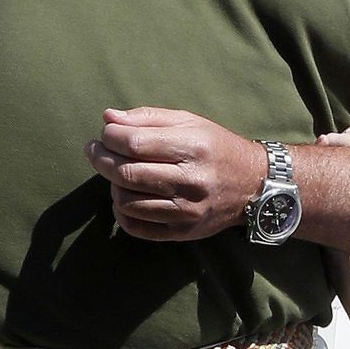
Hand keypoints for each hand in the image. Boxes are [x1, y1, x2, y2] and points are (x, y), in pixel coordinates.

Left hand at [85, 108, 265, 240]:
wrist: (254, 185)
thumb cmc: (216, 148)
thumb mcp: (189, 122)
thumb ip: (147, 117)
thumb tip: (108, 118)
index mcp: (193, 147)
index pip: (133, 143)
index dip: (109, 136)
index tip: (106, 133)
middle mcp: (191, 181)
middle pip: (125, 173)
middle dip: (100, 159)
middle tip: (95, 151)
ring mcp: (187, 210)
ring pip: (126, 202)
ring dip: (112, 185)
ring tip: (118, 174)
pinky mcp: (183, 231)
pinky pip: (136, 228)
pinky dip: (121, 213)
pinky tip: (125, 198)